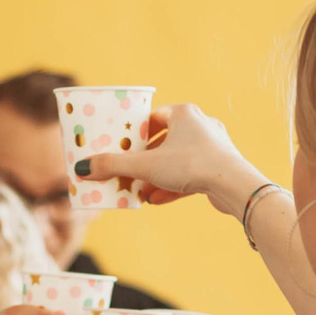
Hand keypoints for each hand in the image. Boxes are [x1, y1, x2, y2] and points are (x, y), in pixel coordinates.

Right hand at [82, 103, 271, 215]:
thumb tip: (82, 168)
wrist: (233, 185)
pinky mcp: (218, 168)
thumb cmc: (192, 165)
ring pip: (176, 161)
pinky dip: (173, 186)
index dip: (135, 133)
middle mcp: (200, 125)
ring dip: (156, 177)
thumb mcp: (145, 166)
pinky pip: (190, 175)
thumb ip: (113, 166)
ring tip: (139, 191)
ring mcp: (212, 147)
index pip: (153, 117)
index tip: (122, 147)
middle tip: (127, 173)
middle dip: (144, 161)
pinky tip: (157, 200)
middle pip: (163, 141)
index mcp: (184, 113)